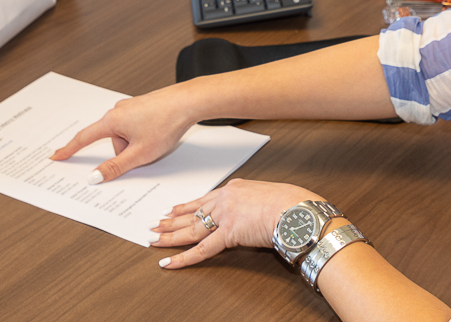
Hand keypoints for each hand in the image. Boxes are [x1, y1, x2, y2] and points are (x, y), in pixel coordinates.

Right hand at [49, 84, 198, 181]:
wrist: (188, 101)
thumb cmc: (165, 123)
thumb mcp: (139, 154)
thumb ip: (115, 167)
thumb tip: (95, 176)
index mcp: (112, 121)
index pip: (85, 138)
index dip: (70, 149)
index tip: (57, 155)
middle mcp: (118, 111)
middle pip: (112, 142)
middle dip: (125, 153)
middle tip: (144, 153)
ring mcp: (131, 108)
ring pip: (126, 137)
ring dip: (137, 145)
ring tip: (157, 141)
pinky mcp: (143, 107)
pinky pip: (137, 129)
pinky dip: (144, 136)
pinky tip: (159, 134)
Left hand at [151, 179, 322, 267]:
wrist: (296, 209)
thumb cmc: (290, 204)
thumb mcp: (267, 196)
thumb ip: (252, 204)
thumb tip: (252, 215)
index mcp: (234, 188)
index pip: (203, 199)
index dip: (186, 206)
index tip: (173, 209)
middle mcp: (224, 198)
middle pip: (192, 212)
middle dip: (172, 220)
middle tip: (156, 224)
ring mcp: (224, 215)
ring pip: (191, 229)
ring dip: (170, 235)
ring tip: (153, 239)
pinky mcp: (228, 232)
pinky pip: (201, 250)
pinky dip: (183, 258)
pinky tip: (168, 262)